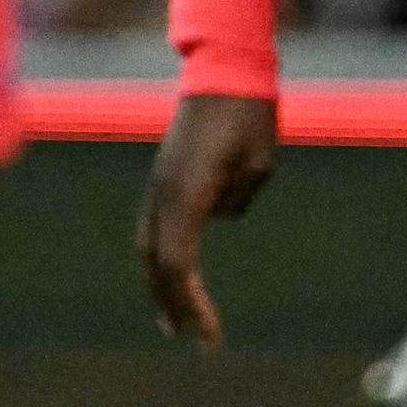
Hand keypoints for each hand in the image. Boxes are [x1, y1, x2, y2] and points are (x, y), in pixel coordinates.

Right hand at [133, 89, 280, 347]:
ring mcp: (159, 184)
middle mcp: (163, 194)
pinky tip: (175, 274)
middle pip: (157, 265)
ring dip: (161, 285)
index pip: (178, 267)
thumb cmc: (249, 115)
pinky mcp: (164, 176)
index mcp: (185, 196)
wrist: (224, 68)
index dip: (193, 306)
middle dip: (173, 305)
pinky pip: (155, 228)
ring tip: (174, 320)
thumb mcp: (258, 165)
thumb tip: (220, 215)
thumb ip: (237, 201)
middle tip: (194, 339)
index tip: (211, 337)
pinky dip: (162, 258)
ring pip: (149, 247)